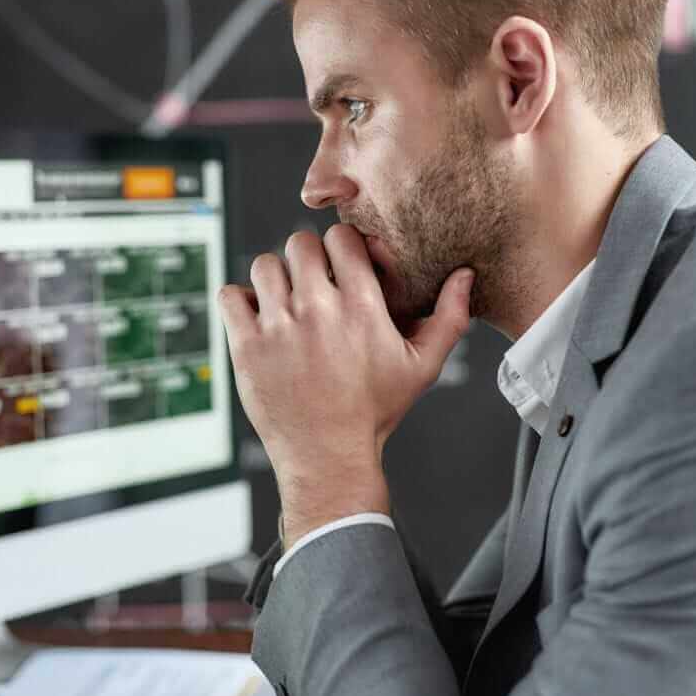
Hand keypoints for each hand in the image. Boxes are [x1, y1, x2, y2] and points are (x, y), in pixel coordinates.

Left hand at [217, 224, 473, 547]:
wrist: (329, 457)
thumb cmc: (375, 412)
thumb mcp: (422, 367)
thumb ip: (449, 317)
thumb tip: (465, 275)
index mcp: (361, 307)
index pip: (342, 238)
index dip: (341, 246)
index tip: (341, 265)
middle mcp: (318, 310)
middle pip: (300, 244)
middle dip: (308, 259)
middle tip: (312, 283)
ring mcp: (278, 328)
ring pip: (264, 264)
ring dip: (274, 278)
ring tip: (284, 301)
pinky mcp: (247, 347)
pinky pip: (230, 295)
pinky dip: (240, 301)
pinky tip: (258, 318)